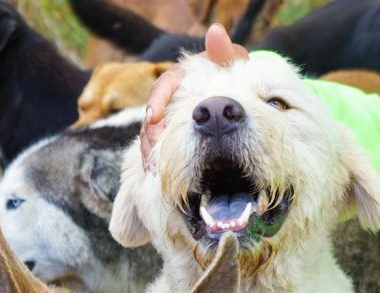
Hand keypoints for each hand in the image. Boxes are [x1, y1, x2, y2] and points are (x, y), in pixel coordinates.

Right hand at [139, 24, 248, 169]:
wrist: (228, 86)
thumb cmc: (229, 70)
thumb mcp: (230, 59)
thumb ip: (223, 50)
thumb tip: (215, 31)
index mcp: (176, 78)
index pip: (161, 87)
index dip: (156, 102)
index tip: (153, 117)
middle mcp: (165, 97)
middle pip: (150, 115)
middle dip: (150, 134)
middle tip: (154, 150)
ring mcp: (163, 117)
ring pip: (149, 133)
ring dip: (149, 150)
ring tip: (153, 168)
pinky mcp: (166, 133)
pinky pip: (156, 146)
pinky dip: (155, 159)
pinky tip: (157, 173)